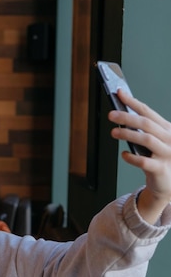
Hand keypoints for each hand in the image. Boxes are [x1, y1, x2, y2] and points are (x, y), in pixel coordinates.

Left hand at [108, 89, 170, 223]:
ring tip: (114, 132)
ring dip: (128, 134)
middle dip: (127, 117)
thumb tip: (121, 115)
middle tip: (111, 115)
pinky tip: (124, 154)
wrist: (169, 183)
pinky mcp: (162, 169)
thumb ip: (143, 129)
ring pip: (147, 139)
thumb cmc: (159, 159)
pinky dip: (132, 158)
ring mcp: (167, 154)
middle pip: (146, 124)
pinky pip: (145, 162)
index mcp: (166, 128)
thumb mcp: (154, 141)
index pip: (148, 112)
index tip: (119, 94)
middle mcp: (169, 139)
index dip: (133, 102)